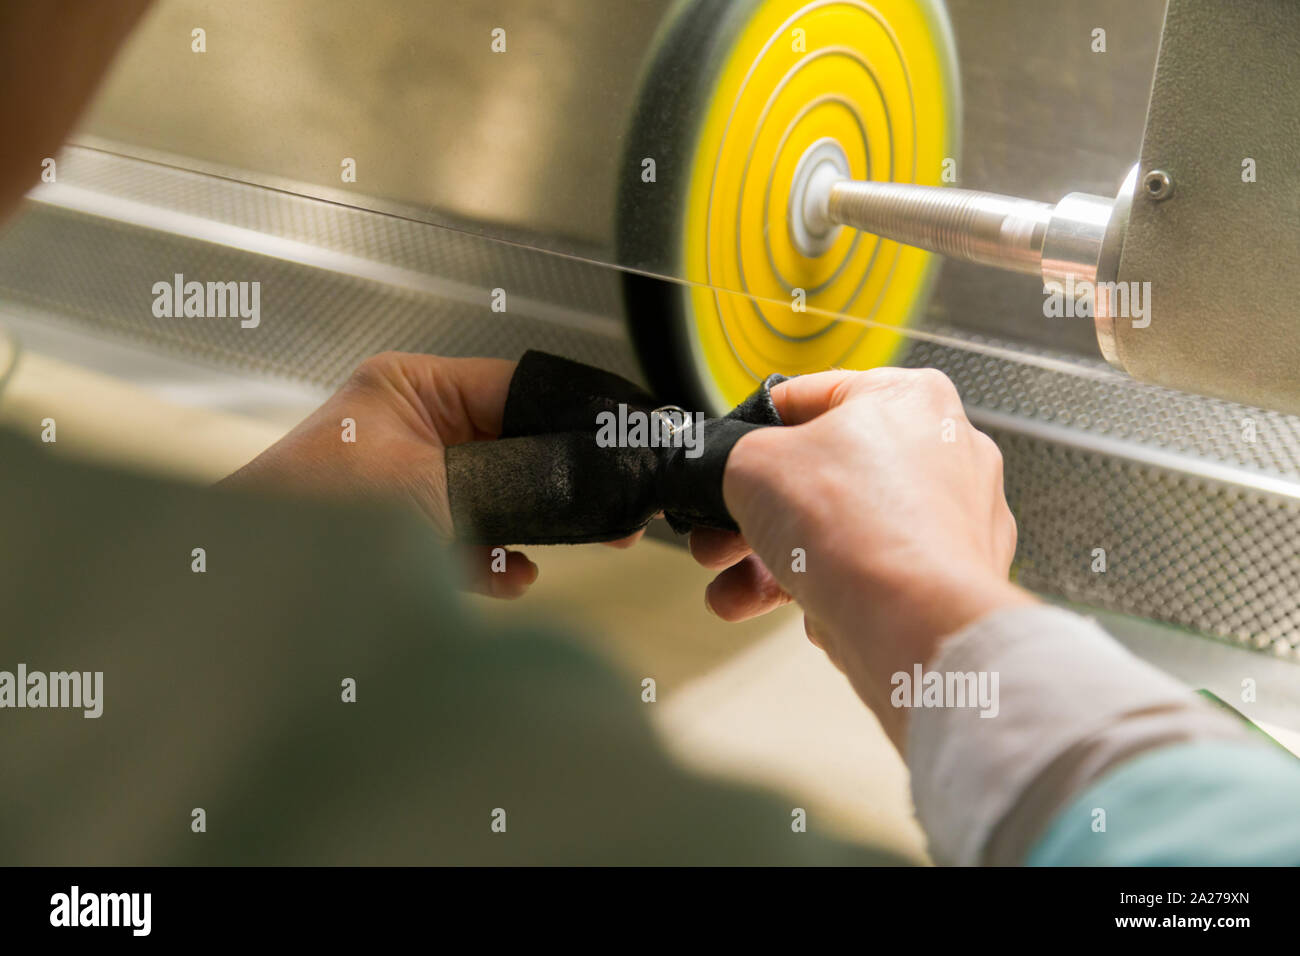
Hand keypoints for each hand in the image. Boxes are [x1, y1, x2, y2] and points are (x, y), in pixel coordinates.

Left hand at [221, 351, 612, 597]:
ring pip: (497, 496)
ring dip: (535, 524)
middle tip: (614, 502)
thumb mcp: (425, 488)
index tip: (616, 440)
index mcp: (409, 390)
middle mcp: (411, 429)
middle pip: (512, 444)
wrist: (242, 586)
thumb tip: (581, 483)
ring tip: (592, 538)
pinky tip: (516, 577)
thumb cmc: (304, 516)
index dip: (571, 414)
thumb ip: (508, 481)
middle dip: (562, 478)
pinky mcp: (405, 534)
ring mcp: (410, 482)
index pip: (514, 386)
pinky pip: (469, 540)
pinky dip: (495, 561)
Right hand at [691, 367, 1034, 747]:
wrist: (916, 626)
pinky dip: (820, 588)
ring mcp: (952, 519)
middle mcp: (943, 451)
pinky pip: (867, 573)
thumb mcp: (750, 465)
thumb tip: (725, 474)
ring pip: (838, 531)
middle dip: (753, 513)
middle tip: (717, 534)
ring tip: (732, 586)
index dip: (750, 434)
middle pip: (819, 475)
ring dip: (771, 560)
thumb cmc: (860, 531)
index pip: (807, 399)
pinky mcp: (948, 579)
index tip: (724, 462)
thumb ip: (729, 458)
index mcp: (907, 397)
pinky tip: (783, 608)